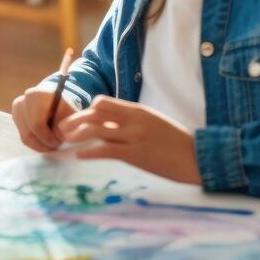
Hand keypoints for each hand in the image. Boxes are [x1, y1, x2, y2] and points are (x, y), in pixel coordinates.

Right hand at [11, 85, 80, 151]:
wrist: (53, 97)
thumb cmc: (63, 105)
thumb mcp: (69, 113)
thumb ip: (64, 126)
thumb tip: (59, 137)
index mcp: (35, 96)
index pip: (36, 124)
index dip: (48, 138)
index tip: (59, 143)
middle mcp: (21, 102)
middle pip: (28, 133)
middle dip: (43, 144)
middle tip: (56, 146)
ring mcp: (16, 111)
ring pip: (25, 137)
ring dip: (39, 144)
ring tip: (52, 144)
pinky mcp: (15, 117)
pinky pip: (23, 136)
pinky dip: (35, 142)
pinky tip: (45, 140)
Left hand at [57, 96, 200, 183]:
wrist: (197, 157)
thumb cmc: (175, 141)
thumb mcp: (152, 122)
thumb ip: (131, 121)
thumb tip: (110, 124)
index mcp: (136, 110)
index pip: (103, 103)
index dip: (87, 110)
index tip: (78, 119)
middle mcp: (132, 120)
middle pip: (94, 113)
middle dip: (75, 120)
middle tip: (63, 128)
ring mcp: (133, 136)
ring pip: (96, 130)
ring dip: (77, 134)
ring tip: (67, 140)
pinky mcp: (135, 154)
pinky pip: (106, 150)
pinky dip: (89, 152)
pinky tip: (79, 155)